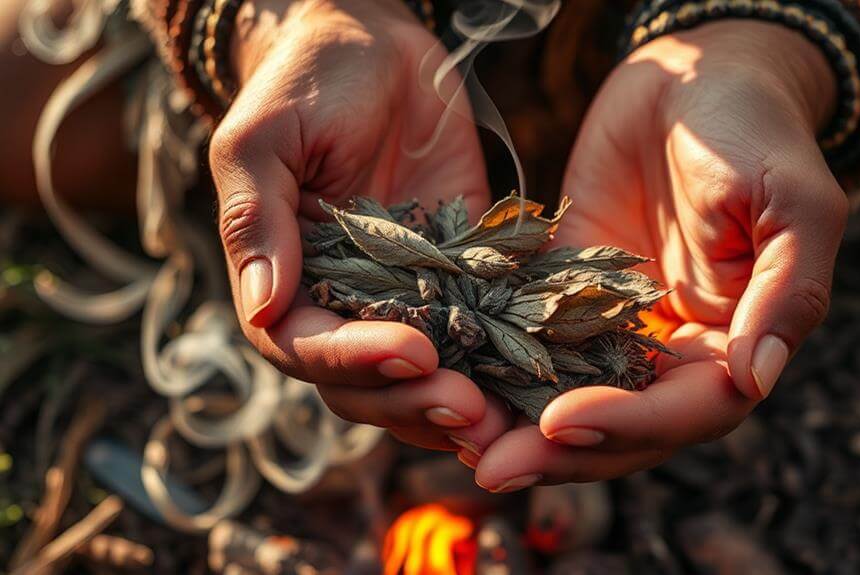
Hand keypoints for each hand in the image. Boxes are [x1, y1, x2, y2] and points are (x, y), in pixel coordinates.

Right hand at [210, 0, 493, 444]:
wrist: (375, 47)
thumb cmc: (307, 82)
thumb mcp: (264, 139)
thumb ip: (258, 221)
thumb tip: (261, 305)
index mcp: (283, 280)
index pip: (306, 347)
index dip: (354, 361)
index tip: (411, 352)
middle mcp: (341, 302)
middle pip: (365, 381)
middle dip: (413, 400)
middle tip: (468, 407)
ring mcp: (402, 296)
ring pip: (421, 377)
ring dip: (457, 403)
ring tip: (504, 417)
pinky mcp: (460, 278)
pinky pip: (476, 334)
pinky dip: (499, 366)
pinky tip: (533, 383)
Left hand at [465, 21, 848, 489]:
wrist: (693, 75)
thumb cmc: (756, 130)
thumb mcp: (793, 204)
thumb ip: (789, 293)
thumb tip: (754, 382)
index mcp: (732, 346)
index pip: (686, 412)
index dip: (629, 426)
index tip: (562, 422)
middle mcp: (670, 351)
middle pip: (617, 426)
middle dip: (556, 451)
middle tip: (488, 465)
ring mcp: (612, 326)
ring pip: (564, 395)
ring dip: (514, 424)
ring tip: (457, 438)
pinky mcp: (562, 292)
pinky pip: (525, 337)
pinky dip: (490, 365)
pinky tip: (445, 375)